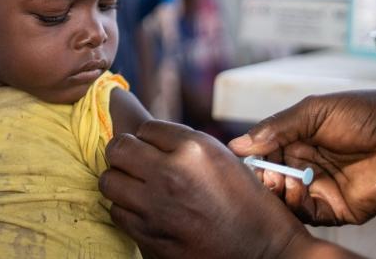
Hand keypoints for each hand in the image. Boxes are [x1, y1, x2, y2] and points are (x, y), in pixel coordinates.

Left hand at [100, 120, 309, 258]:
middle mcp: (171, 174)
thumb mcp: (221, 158)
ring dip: (121, 182)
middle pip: (118, 148)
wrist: (265, 252)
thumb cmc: (248, 203)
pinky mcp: (149, 235)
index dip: (149, 138)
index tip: (156, 149)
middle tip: (135, 162)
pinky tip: (143, 210)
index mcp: (193, 149)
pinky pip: (117, 211)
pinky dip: (126, 209)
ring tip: (137, 187)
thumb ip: (182, 143)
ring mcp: (157, 206)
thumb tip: (146, 136)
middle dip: (124, 153)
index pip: (145, 128)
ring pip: (110, 180)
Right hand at [229, 91, 375, 225]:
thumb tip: (238, 144)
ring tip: (281, 180)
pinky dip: (296, 205)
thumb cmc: (366, 114)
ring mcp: (320, 187)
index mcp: (297, 139)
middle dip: (262, 176)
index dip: (253, 157)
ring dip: (277, 191)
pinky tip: (297, 189)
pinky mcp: (336, 208)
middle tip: (265, 173)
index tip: (245, 158)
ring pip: (284, 198)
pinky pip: (307, 213)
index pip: (264, 152)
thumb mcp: (313, 111)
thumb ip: (276, 127)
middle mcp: (305, 164)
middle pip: (270, 177)